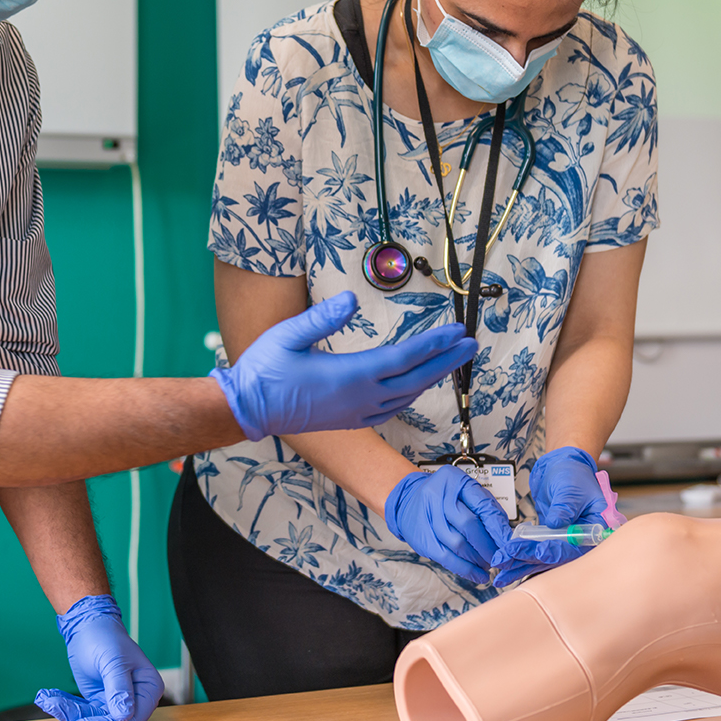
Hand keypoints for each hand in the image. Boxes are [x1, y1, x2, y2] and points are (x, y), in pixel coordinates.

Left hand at [35, 595, 163, 720]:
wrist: (88, 624)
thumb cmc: (105, 635)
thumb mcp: (112, 660)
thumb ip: (119, 688)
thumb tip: (124, 715)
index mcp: (149, 687)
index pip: (131, 720)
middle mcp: (137, 699)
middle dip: (82, 719)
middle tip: (57, 709)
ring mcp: (117, 701)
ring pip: (93, 720)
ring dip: (69, 712)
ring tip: (47, 698)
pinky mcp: (100, 701)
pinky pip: (83, 712)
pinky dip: (66, 707)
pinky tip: (50, 698)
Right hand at [212, 291, 477, 441]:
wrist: (249, 409)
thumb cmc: (265, 369)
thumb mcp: (288, 336)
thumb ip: (321, 318)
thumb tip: (351, 300)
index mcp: (350, 376)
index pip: (404, 358)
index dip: (434, 345)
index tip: (457, 332)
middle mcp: (361, 398)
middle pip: (415, 378)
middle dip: (446, 360)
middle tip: (471, 344)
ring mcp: (357, 412)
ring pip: (406, 395)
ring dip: (432, 377)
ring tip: (451, 360)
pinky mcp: (350, 419)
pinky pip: (391, 408)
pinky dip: (411, 394)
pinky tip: (415, 386)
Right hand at [382, 467, 511, 585]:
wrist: (407, 498)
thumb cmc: (443, 496)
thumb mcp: (465, 492)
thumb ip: (486, 509)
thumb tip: (506, 536)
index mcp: (454, 480)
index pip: (482, 506)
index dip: (499, 529)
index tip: (510, 545)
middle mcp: (438, 496)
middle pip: (469, 525)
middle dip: (489, 546)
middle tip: (501, 557)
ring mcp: (427, 518)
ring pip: (458, 544)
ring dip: (478, 559)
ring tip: (489, 564)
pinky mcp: (422, 538)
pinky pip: (446, 558)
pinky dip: (466, 570)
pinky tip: (478, 575)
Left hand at [493, 447, 607, 586]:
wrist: (562, 468)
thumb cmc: (572, 475)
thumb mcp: (570, 488)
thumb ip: (564, 506)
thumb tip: (555, 523)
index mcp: (595, 528)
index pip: (576, 546)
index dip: (557, 551)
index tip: (539, 553)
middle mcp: (581, 540)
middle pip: (556, 557)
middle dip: (530, 559)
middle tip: (507, 561)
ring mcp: (564, 542)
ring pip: (543, 558)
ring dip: (521, 564)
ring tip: (500, 571)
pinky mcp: (550, 540)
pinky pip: (535, 552)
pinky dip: (520, 559)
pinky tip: (505, 567)